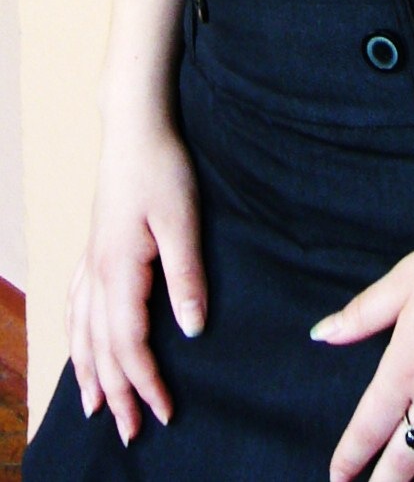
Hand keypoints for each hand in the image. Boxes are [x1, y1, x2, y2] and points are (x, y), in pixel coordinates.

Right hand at [66, 119, 206, 447]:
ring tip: (93, 407)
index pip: (130, 344)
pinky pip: (77, 303)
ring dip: (90, 371)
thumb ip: (186, 275)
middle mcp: (98, 272)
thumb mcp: (184, 219)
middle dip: (115, 393)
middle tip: (130, 433)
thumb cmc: (163, 166)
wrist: (134, 125)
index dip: (146, 382)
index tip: (165, 413)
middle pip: (101, 348)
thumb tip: (193, 330)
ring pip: (83, 330)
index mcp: (120, 270)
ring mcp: (92, 258)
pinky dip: (77, 334)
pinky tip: (79, 343)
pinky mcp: (95, 245)